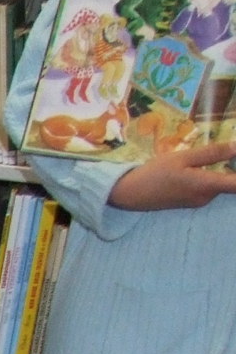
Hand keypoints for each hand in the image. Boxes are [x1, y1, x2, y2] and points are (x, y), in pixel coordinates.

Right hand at [110, 142, 235, 210]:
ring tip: (216, 158)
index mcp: (207, 186)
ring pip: (221, 184)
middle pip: (232, 183)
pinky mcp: (191, 201)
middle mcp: (207, 197)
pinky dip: (214, 177)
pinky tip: (201, 167)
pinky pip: (210, 187)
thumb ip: (212, 153)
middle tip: (231, 152)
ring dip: (225, 173)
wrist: (128, 194)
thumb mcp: (182, 157)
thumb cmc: (153, 173)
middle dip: (233, 170)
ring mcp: (199, 201)